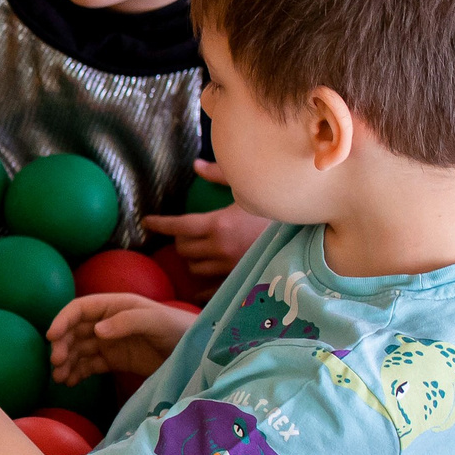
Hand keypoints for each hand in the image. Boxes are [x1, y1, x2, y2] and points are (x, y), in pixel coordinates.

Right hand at [47, 293, 193, 382]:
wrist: (199, 353)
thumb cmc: (180, 329)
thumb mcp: (156, 321)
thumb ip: (128, 321)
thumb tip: (96, 329)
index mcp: (115, 306)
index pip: (80, 309)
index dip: (62, 320)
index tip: (51, 336)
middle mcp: (108, 322)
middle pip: (74, 331)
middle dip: (62, 345)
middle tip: (56, 363)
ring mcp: (110, 342)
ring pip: (78, 349)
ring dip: (66, 362)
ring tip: (59, 378)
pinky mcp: (115, 361)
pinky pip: (89, 365)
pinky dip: (77, 372)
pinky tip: (70, 382)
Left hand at [142, 163, 267, 279]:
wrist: (307, 237)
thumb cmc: (276, 210)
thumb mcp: (248, 190)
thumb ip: (220, 176)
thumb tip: (196, 165)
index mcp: (219, 224)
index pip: (177, 226)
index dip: (159, 223)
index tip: (147, 222)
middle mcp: (220, 249)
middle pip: (182, 249)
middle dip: (180, 240)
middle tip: (185, 234)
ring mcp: (229, 268)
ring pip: (193, 268)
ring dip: (192, 259)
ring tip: (199, 251)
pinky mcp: (239, 282)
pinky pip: (208, 289)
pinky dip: (201, 285)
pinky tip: (199, 283)